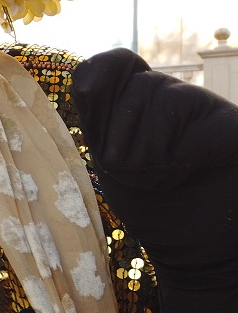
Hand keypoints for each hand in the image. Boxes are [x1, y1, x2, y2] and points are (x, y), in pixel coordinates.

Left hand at [72, 48, 237, 312]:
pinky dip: (183, 150)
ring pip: (162, 96)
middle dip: (123, 134)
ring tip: (165, 176)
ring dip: (150, 148)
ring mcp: (204, 108)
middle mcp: (171, 97)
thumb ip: (99, 118)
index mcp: (135, 103)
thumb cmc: (153, 204)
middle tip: (137, 172)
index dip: (102, 69)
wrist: (197, 247)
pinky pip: (198, 118)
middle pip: (135, 86)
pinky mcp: (231, 125)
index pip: (115, 65)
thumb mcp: (111, 159)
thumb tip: (87, 80)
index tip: (89, 91)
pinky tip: (191, 167)